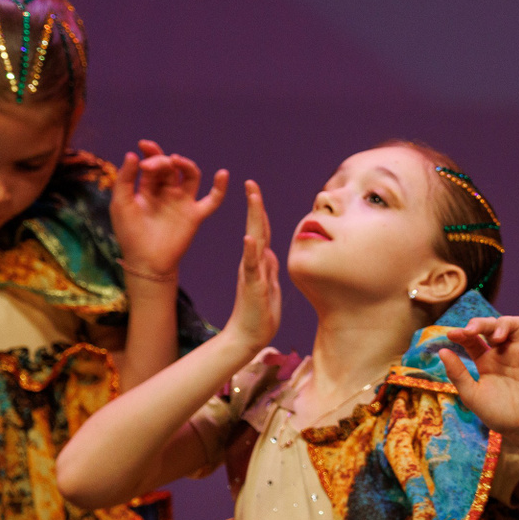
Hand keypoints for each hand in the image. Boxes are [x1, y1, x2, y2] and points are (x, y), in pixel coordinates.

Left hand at [108, 139, 227, 277]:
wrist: (145, 260)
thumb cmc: (130, 233)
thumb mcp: (121, 202)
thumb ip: (125, 178)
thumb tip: (133, 153)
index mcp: (148, 187)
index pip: (153, 163)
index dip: (150, 151)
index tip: (143, 146)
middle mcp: (167, 191)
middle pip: (170, 167)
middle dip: (161, 161)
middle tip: (150, 166)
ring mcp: (182, 202)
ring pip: (191, 176)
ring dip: (186, 164)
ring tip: (177, 161)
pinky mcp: (195, 215)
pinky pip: (212, 200)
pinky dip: (220, 188)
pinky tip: (223, 174)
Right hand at [221, 182, 280, 350]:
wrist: (248, 336)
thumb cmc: (260, 313)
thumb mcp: (270, 285)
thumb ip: (269, 268)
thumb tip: (271, 252)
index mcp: (258, 261)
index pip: (260, 230)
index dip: (259, 210)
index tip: (255, 189)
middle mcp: (252, 262)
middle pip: (255, 228)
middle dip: (254, 204)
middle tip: (251, 183)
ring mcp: (251, 273)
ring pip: (253, 240)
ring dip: (253, 218)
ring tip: (252, 197)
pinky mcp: (251, 286)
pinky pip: (250, 267)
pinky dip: (250, 252)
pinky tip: (248, 238)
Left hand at [440, 316, 518, 445]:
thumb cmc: (497, 414)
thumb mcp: (472, 395)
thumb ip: (457, 373)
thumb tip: (442, 351)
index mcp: (484, 360)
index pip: (472, 338)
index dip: (462, 332)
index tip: (452, 335)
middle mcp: (502, 353)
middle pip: (492, 325)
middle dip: (481, 322)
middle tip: (471, 331)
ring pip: (515, 323)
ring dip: (505, 324)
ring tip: (498, 338)